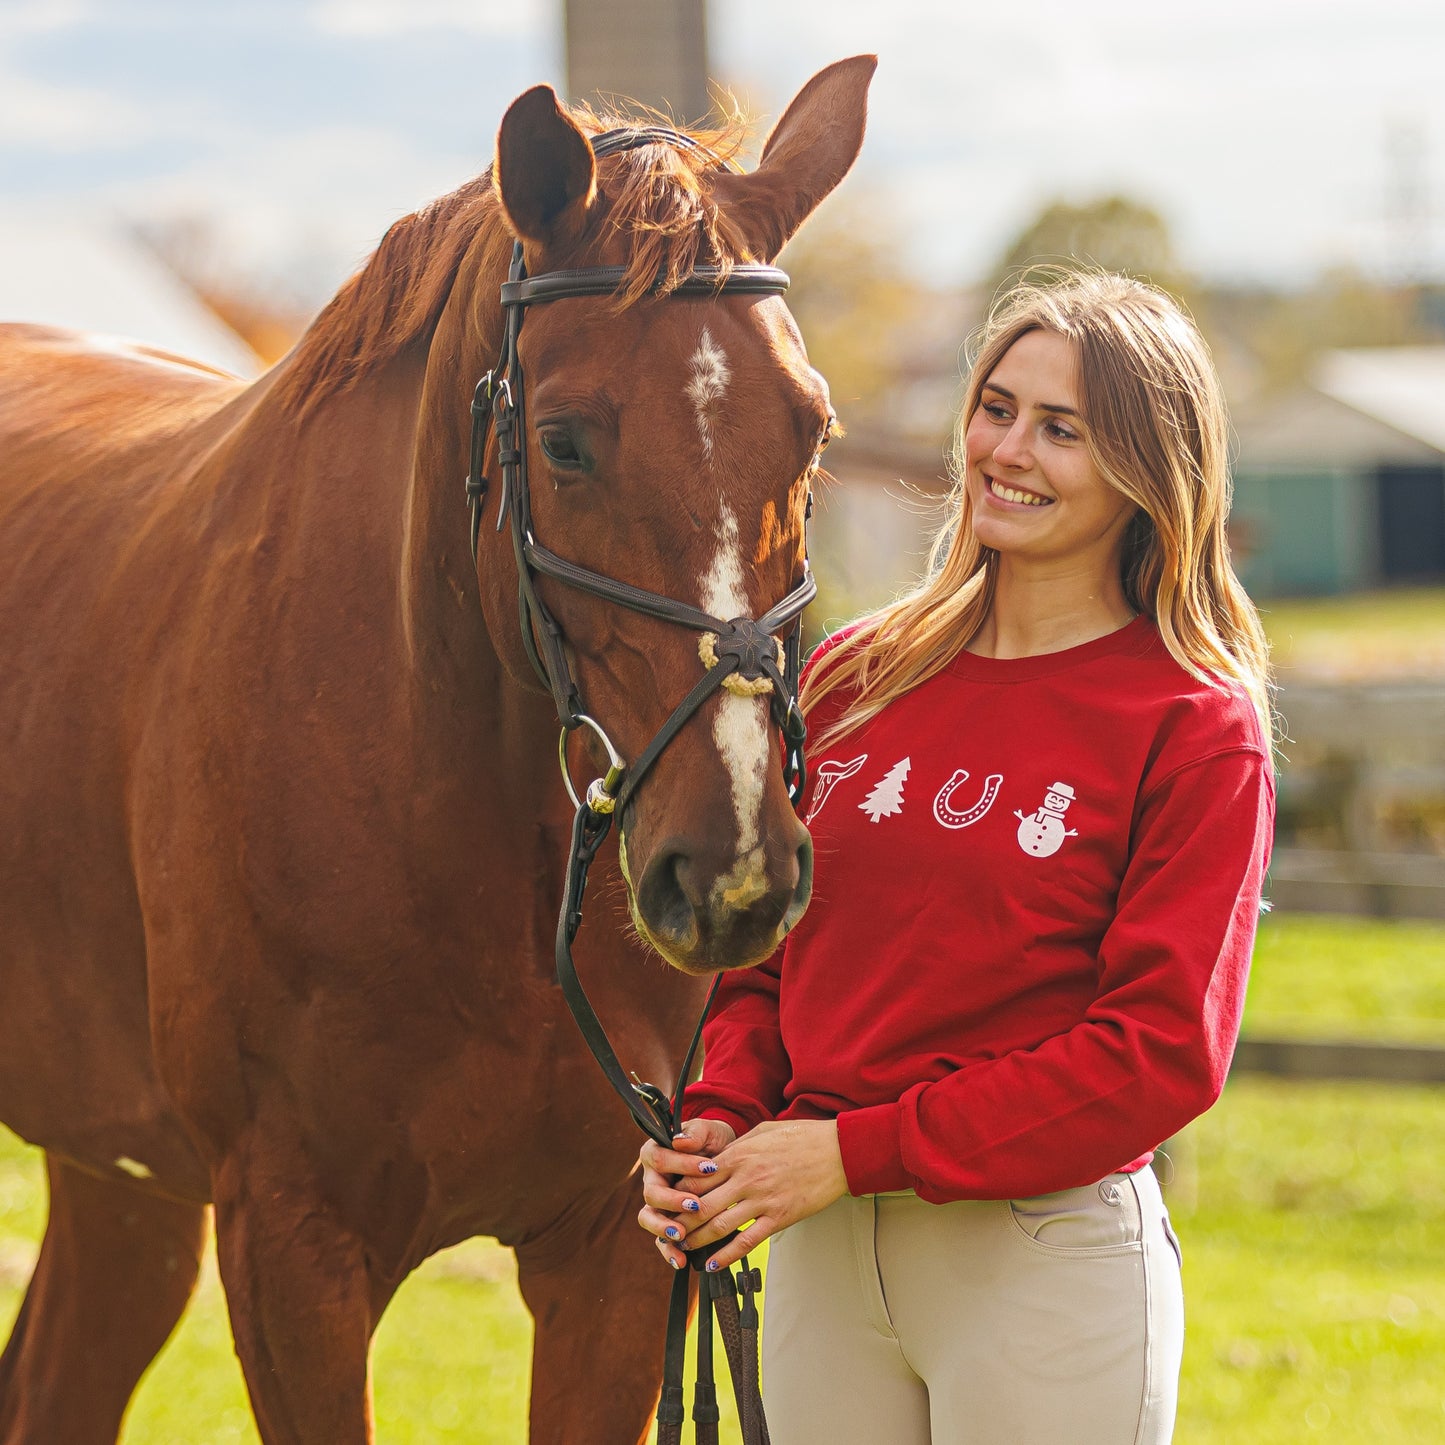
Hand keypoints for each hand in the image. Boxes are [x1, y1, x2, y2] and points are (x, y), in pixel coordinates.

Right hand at [637, 1117, 736, 1269]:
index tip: (710, 1168)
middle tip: (695, 1206)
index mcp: (656, 1153)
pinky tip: (681, 1261)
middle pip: (650, 1192)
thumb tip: (679, 1141)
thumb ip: (696, 1133)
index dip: (683, 1164)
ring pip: (648, 1218)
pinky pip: (661, 1239)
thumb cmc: (713, 1140)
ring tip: (681, 1236)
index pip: (661, 1159)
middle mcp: (652, 1179)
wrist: (724, 1157)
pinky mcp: (667, 1221)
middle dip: (671, 1201)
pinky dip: (669, 1250)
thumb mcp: (709, 1131)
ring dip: (664, 1228)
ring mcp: (658, 1202)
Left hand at [666, 1119, 847, 1272]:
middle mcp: (745, 1179)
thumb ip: (738, 1146)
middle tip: (667, 1230)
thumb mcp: (763, 1131)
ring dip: (697, 1240)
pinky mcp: (779, 1218)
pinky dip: (727, 1255)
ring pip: (719, 1226)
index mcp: (739, 1155)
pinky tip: (713, 1264)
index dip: (678, 1192)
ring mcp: (762, 1200)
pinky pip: (747, 1241)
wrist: (837, 1151)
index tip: (669, 1201)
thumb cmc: (801, 1137)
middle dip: (680, 1220)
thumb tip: (717, 1157)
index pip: (696, 1178)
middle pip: (701, 1205)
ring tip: (683, 1248)